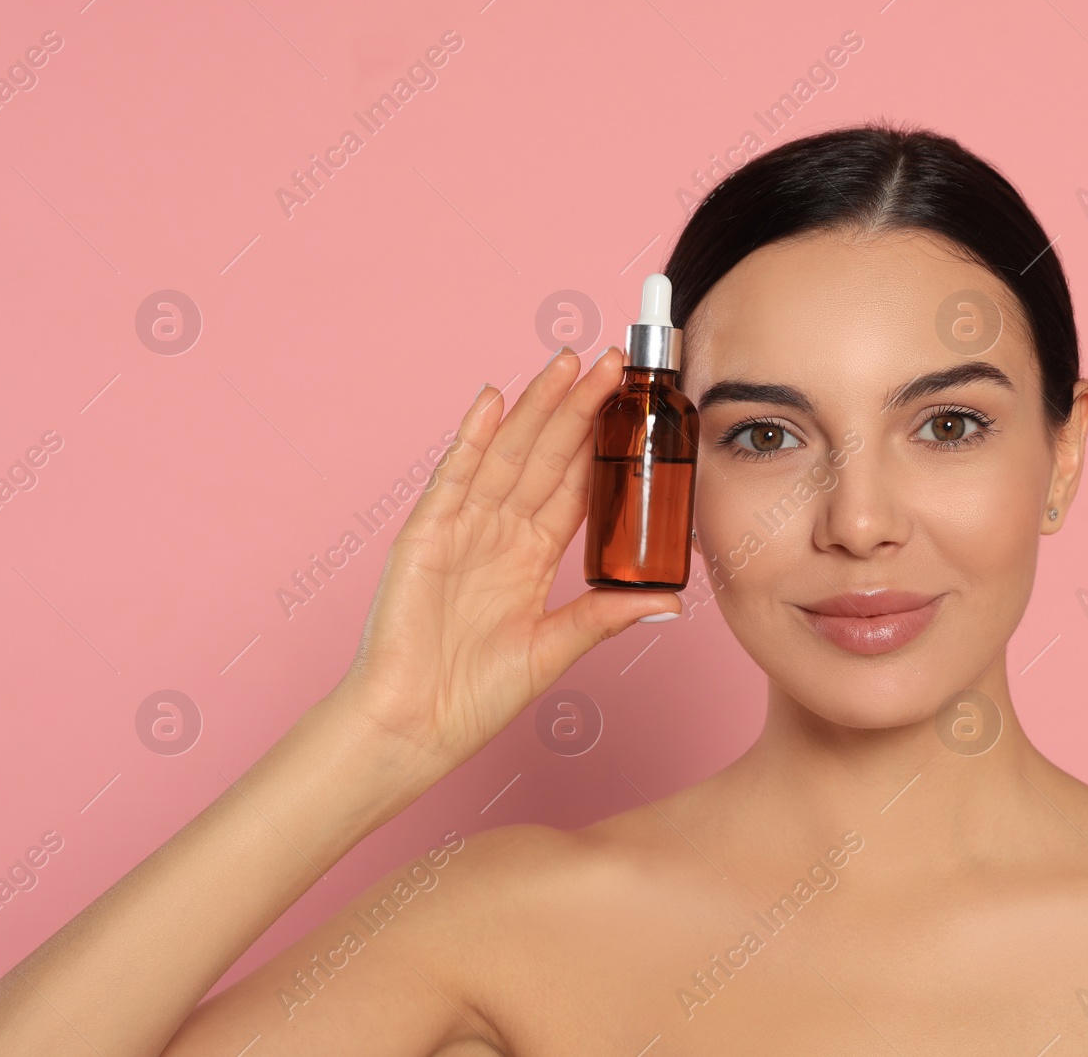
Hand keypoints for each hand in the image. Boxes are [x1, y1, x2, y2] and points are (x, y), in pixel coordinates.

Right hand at [329, 346, 681, 789]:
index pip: (576, 486)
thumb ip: (606, 617)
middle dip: (578, 408)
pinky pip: (454, 477)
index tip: (633, 406)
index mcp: (531, 557)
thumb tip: (672, 601)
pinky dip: (472, 438)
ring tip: (567, 363)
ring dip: (536, 407)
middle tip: (612, 361)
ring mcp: (462, 529)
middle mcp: (499, 533)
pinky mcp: (426, 536)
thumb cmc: (475, 697)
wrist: (416, 726)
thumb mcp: (555, 651)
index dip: (602, 445)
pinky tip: (493, 399)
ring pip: (507, 454)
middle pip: (546, 456)